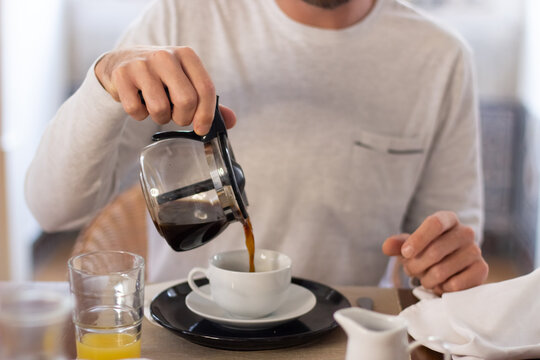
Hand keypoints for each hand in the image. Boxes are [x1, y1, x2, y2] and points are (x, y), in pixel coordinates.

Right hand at [95, 46, 235, 134]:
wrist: (121, 62)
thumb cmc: (161, 76)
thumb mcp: (186, 81)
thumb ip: (207, 101)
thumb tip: (231, 121)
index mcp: (187, 56)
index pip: (205, 89)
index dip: (206, 115)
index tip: (201, 129)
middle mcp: (165, 56)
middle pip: (186, 101)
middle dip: (183, 118)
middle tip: (176, 116)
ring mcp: (142, 64)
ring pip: (160, 108)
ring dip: (160, 118)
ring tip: (157, 108)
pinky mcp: (122, 75)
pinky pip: (136, 110)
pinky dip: (139, 115)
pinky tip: (139, 103)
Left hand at [382, 211, 488, 294]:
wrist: (451, 269)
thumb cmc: (428, 252)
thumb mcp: (411, 246)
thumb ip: (398, 244)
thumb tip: (387, 246)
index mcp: (448, 219)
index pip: (435, 223)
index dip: (418, 239)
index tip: (406, 253)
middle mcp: (465, 232)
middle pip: (435, 251)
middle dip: (416, 266)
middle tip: (411, 270)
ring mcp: (476, 251)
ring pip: (442, 271)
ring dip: (426, 279)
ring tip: (426, 278)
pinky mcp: (481, 270)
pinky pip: (454, 285)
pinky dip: (442, 288)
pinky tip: (442, 284)